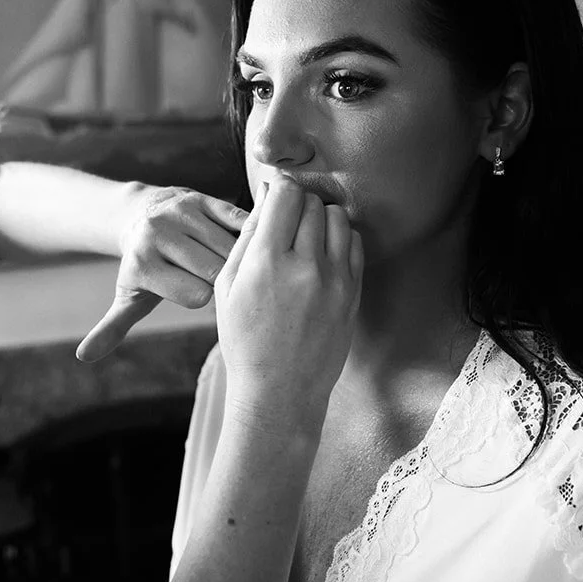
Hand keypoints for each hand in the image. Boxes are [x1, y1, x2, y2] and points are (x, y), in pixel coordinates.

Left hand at [76, 185, 248, 362]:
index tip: (199, 295)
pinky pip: (237, 221)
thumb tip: (83, 356)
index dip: (203, 300)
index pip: (196, 296)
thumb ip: (111, 328)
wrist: (142, 217)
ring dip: (239, 260)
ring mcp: (180, 213)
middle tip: (222, 282)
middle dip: (224, 281)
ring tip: (232, 266)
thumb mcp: (128, 298)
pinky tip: (246, 246)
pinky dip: (247, 236)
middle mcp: (158, 234)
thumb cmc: (144, 268)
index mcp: (142, 264)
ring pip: (229, 247)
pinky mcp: (199, 198)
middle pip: (215, 271)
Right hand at [214, 178, 362, 441]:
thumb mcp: (228, 287)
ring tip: (307, 238)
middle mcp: (304, 266)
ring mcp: (334, 280)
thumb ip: (247, 238)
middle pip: (312, 203)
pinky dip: (340, 239)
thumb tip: (267, 197)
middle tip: (288, 224)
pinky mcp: (353, 293)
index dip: (279, 191)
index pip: (285, 195)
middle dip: (298, 206)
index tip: (276, 200)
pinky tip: (324, 255)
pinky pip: (354, 243)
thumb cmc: (245, 339)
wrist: (280, 389)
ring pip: (337, 218)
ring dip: (322, 219)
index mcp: (266, 262)